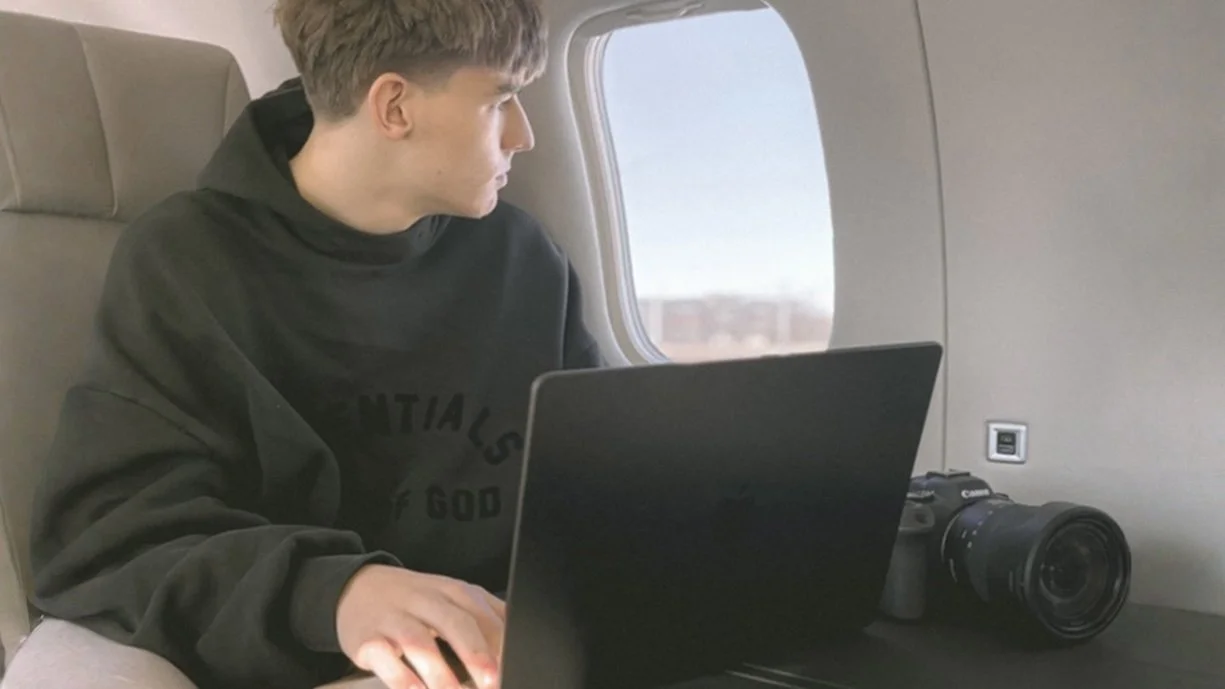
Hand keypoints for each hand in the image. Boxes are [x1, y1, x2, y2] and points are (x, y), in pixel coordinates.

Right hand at [336, 565, 505, 688]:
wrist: (357, 589)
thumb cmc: (416, 602)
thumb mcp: (453, 601)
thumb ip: (487, 622)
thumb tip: (519, 651)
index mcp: (455, 592)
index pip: (485, 616)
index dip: (502, 644)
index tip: (515, 668)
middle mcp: (426, 601)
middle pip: (456, 624)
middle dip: (477, 654)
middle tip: (492, 681)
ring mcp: (395, 619)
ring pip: (420, 643)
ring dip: (441, 674)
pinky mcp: (368, 639)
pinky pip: (386, 659)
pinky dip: (403, 679)